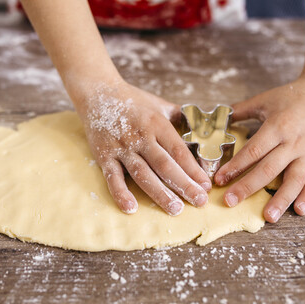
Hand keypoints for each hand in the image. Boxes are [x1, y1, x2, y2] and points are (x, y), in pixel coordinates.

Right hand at [80, 81, 211, 215]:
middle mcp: (140, 137)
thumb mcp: (160, 105)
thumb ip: (181, 118)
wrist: (98, 93)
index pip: (179, 151)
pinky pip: (113, 178)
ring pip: (143, 174)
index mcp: (157, 124)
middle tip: (199, 202)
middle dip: (184, 185)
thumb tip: (203, 130)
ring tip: (175, 209)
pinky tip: (131, 208)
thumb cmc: (133, 101)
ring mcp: (122, 148)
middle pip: (165, 166)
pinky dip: (121, 194)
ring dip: (160, 194)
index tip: (206, 185)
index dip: (193, 170)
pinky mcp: (105, 156)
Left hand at [214, 76, 304, 222]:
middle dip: (248, 187)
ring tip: (268, 217)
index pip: (253, 151)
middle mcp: (293, 142)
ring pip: (294, 179)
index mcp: (278, 127)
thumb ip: (240, 110)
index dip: (235, 167)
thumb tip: (217, 118)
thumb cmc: (292, 96)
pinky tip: (299, 210)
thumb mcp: (264, 100)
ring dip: (281, 199)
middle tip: (230, 201)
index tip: (220, 179)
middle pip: (268, 169)